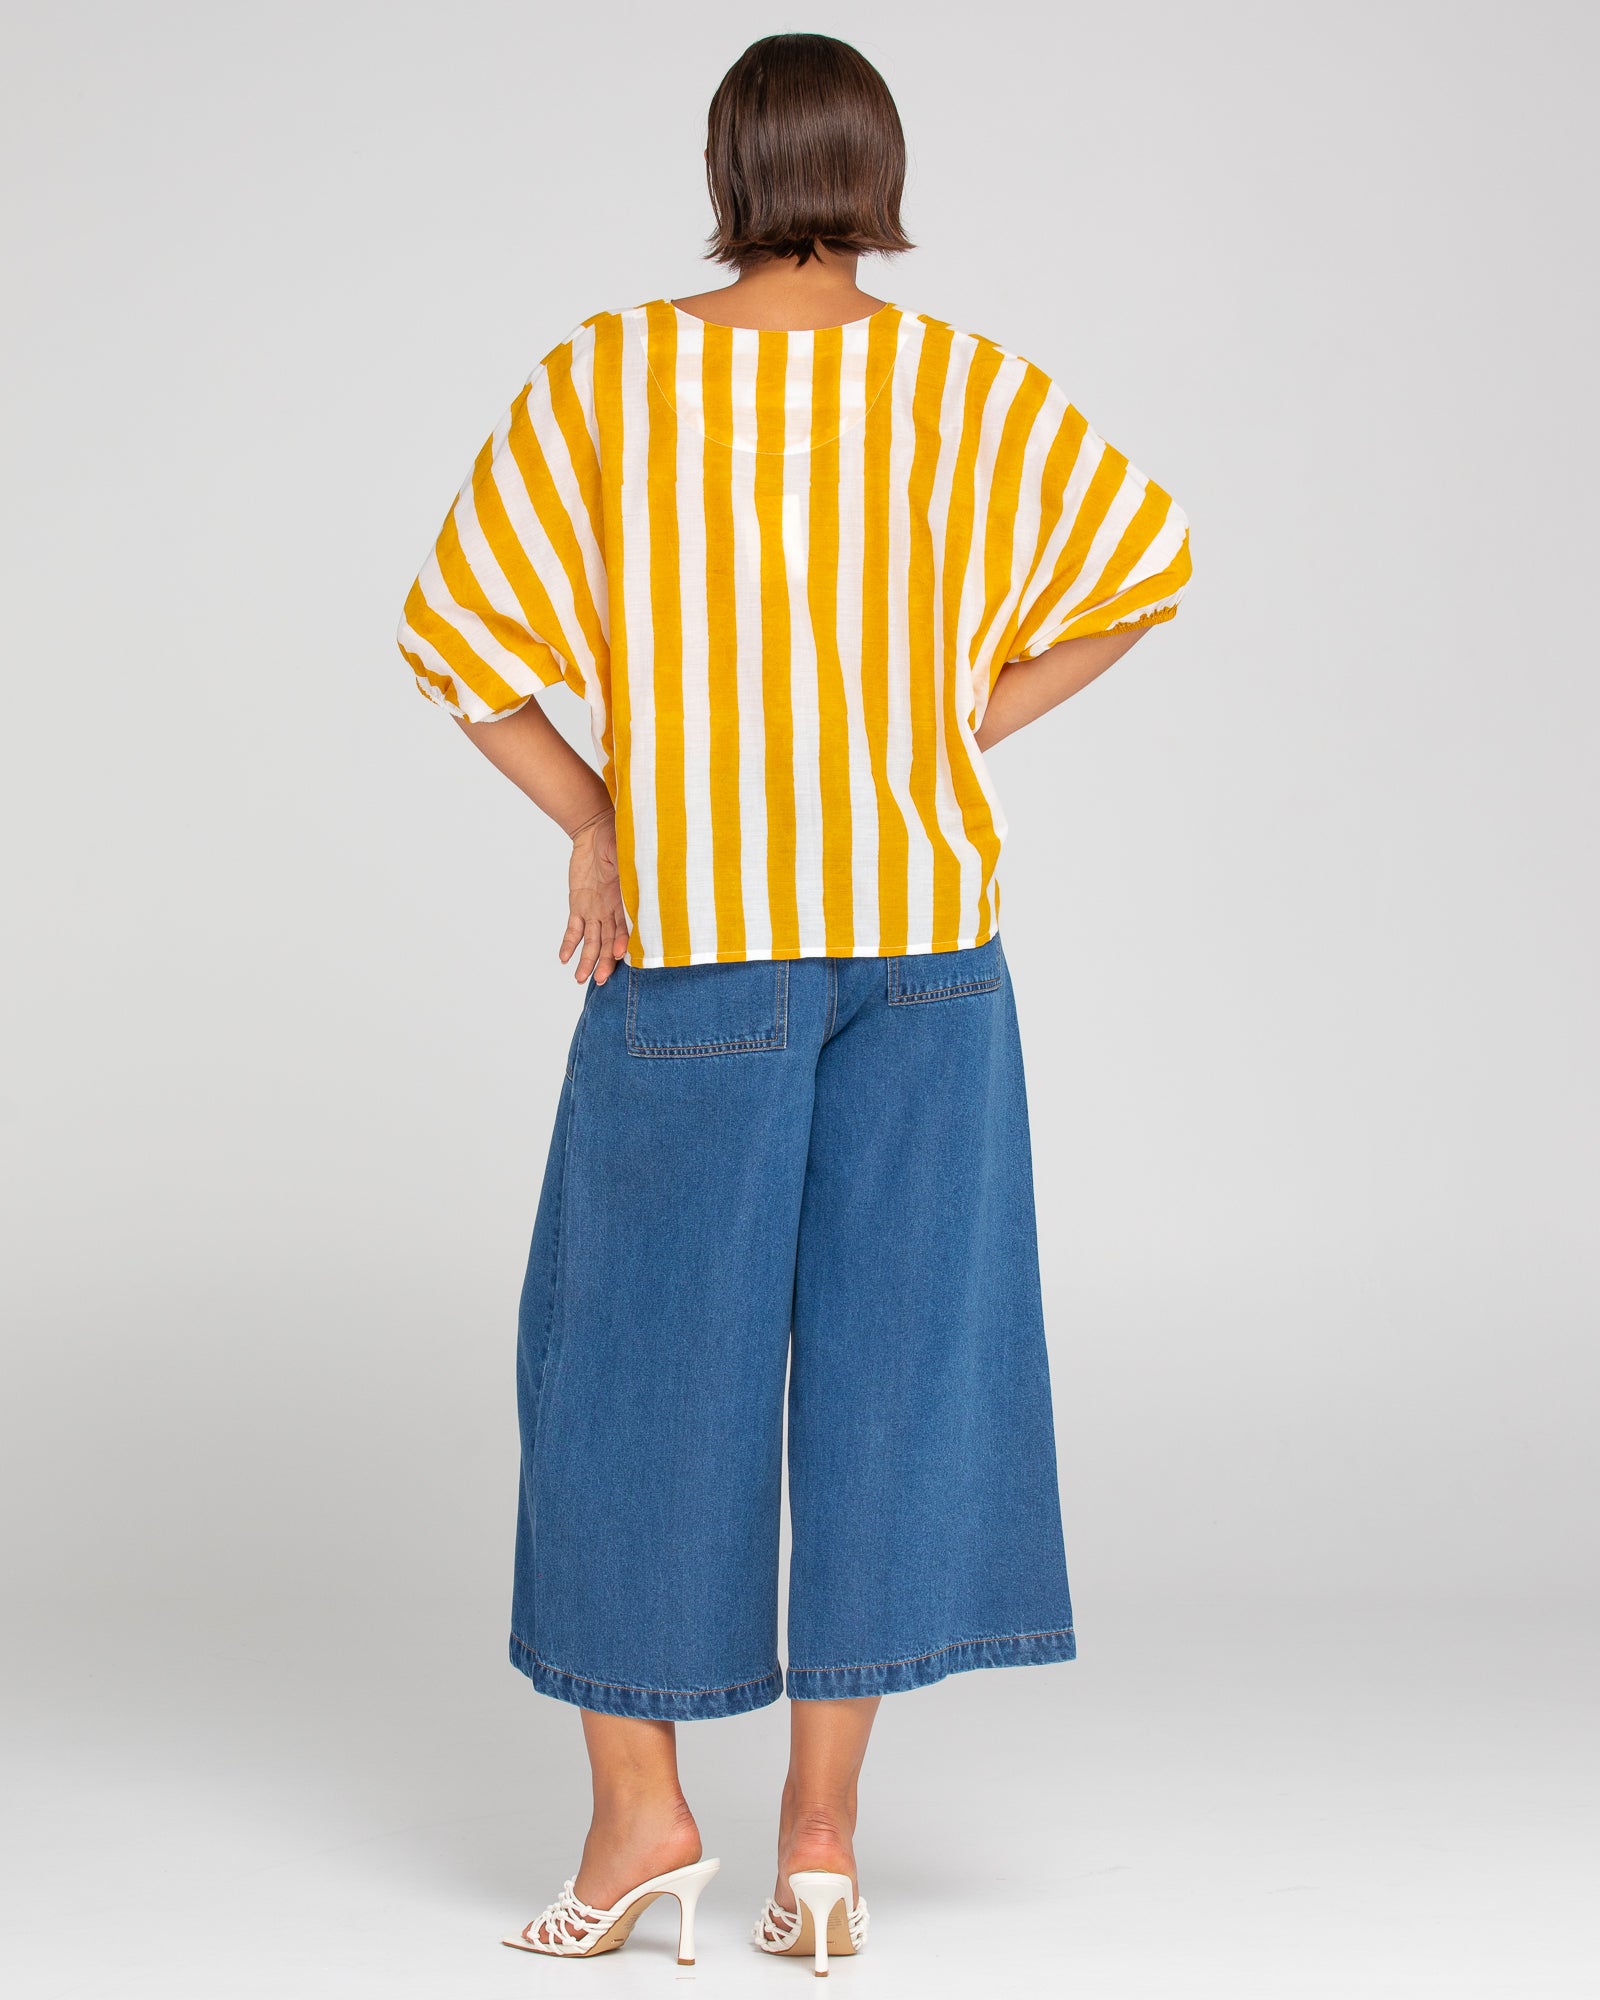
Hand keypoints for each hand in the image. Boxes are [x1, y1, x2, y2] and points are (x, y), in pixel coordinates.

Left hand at [560, 808, 628, 983]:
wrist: (596, 830)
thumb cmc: (617, 839)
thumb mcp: (627, 854)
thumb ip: (634, 870)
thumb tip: (649, 878)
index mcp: (626, 900)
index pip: (626, 927)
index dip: (622, 941)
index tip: (619, 955)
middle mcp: (611, 910)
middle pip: (609, 942)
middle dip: (604, 962)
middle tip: (600, 980)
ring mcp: (595, 910)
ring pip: (592, 942)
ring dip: (587, 961)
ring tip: (580, 978)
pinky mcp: (578, 906)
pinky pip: (574, 929)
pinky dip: (570, 944)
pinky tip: (564, 959)